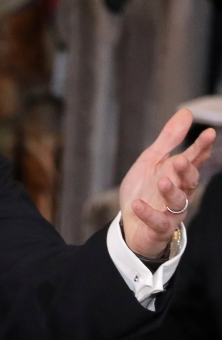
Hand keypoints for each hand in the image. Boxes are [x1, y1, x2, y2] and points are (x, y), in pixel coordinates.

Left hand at [120, 109, 215, 256]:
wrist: (131, 223)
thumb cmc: (144, 189)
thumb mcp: (151, 161)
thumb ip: (169, 139)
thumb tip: (187, 112)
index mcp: (178, 174)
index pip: (194, 159)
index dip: (201, 147)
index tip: (209, 133)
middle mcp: (180, 191)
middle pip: (190, 180)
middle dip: (187, 170)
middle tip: (181, 160)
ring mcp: (171, 211)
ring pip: (178, 201)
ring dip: (171, 191)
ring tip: (162, 181)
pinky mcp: (160, 227)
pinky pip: (157, 221)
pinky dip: (148, 213)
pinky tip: (138, 205)